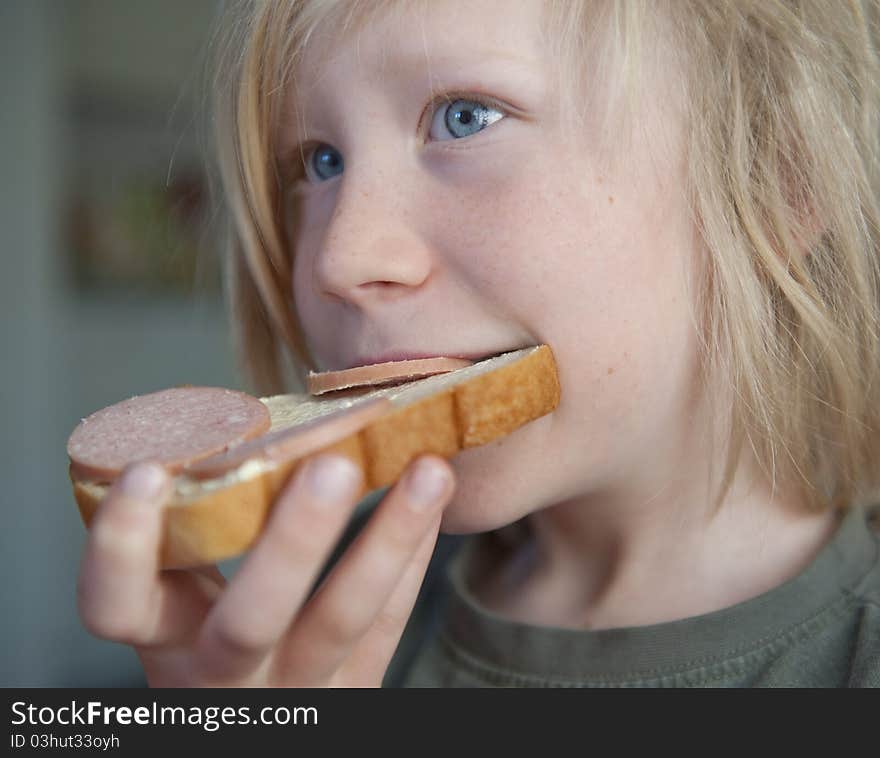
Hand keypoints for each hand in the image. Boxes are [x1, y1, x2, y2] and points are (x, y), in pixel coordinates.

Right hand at [77, 452, 454, 686]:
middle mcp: (224, 674)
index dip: (121, 548)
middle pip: (249, 623)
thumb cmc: (207, 632)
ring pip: (341, 622)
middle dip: (291, 544)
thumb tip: (241, 422)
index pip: (118, 608)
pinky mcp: (355, 689)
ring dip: (387, 540)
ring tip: (430, 471)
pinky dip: (411, 558)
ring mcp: (297, 689)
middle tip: (330, 467)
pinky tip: (432, 501)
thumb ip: (199, 531)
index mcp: (165, 639)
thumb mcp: (180, 599)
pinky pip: (388, 625)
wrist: (250, 719)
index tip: (145, 470)